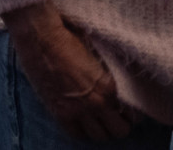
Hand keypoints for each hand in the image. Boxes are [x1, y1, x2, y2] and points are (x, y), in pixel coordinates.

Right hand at [3, 1, 134, 142]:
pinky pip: (76, 134)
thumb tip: (114, 89)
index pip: (131, 114)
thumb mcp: (97, 57)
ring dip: (100, 129)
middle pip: (119, 131)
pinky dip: (81, 130)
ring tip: (96, 120)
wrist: (40, 35)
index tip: (125, 111)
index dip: (130, 114)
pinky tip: (80, 121)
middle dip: (118, 125)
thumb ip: (107, 78)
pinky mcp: (59, 112)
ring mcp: (77, 110)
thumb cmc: (68, 37)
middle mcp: (97, 102)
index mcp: (109, 86)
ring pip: (99, 136)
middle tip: (113, 117)